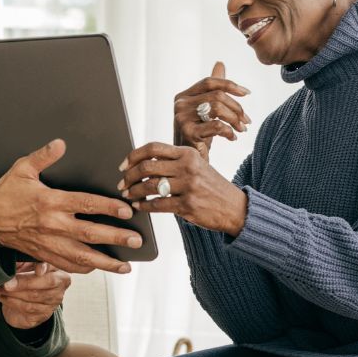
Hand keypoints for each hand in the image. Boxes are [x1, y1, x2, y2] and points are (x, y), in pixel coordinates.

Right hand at [0, 139, 140, 273]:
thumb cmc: (4, 195)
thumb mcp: (21, 169)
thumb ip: (43, 156)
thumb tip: (60, 143)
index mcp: (50, 202)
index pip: (86, 204)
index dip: (109, 207)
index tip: (127, 211)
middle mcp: (53, 225)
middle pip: (91, 234)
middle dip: (116, 238)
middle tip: (136, 241)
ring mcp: (49, 243)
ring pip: (83, 256)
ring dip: (106, 263)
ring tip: (125, 266)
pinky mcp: (44, 255)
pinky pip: (69, 265)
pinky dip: (86, 268)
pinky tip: (99, 268)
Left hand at [0, 261, 70, 329]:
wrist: (23, 302)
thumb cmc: (26, 278)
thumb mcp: (25, 266)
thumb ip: (24, 261)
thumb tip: (15, 262)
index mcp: (59, 272)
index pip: (53, 267)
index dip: (45, 267)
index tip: (37, 270)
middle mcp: (60, 288)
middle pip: (47, 283)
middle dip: (25, 282)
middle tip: (7, 283)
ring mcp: (53, 304)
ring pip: (34, 297)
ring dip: (13, 293)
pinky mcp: (43, 315)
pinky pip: (27, 308)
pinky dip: (11, 301)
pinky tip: (1, 296)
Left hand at [119, 142, 247, 236]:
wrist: (235, 208)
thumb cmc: (211, 187)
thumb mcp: (197, 166)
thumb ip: (174, 162)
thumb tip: (144, 164)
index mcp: (188, 153)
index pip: (153, 148)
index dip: (133, 156)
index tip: (123, 165)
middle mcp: (188, 167)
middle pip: (147, 167)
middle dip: (129, 176)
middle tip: (122, 184)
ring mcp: (188, 186)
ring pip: (150, 186)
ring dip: (134, 192)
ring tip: (129, 196)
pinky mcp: (187, 205)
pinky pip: (158, 205)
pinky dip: (144, 206)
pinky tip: (139, 207)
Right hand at [173, 60, 250, 159]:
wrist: (188, 162)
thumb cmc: (198, 136)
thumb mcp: (205, 111)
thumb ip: (212, 89)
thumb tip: (220, 64)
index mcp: (183, 96)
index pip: (209, 82)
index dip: (230, 85)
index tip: (247, 94)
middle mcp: (179, 104)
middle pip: (216, 95)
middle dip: (236, 107)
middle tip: (246, 121)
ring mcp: (182, 118)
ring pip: (217, 108)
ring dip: (235, 119)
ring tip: (241, 129)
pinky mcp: (188, 133)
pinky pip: (216, 126)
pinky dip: (229, 131)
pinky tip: (232, 137)